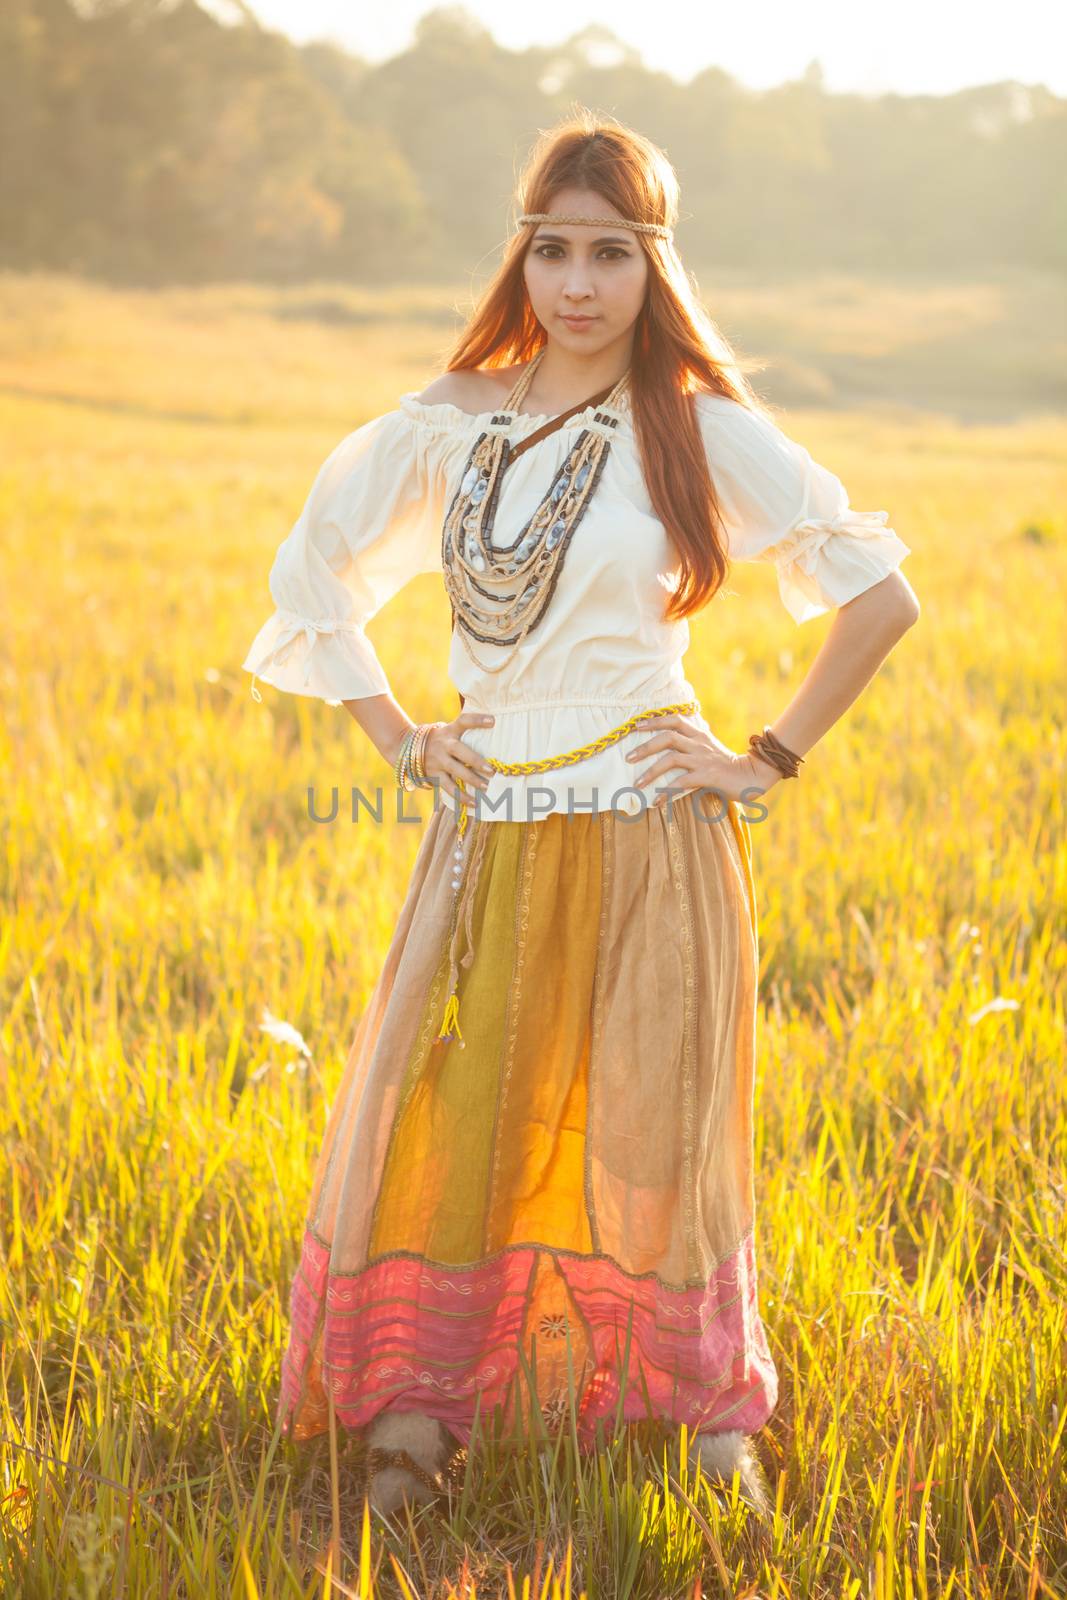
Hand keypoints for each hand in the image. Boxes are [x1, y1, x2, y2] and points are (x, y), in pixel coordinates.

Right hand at [418, 709, 496, 792]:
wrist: (410, 748)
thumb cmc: (442, 739)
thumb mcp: (450, 730)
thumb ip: (467, 731)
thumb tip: (495, 730)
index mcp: (450, 730)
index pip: (463, 721)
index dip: (477, 720)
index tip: (493, 721)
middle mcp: (443, 744)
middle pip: (459, 750)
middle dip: (475, 761)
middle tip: (492, 771)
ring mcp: (438, 760)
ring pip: (454, 770)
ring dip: (471, 780)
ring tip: (486, 787)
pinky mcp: (434, 775)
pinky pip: (448, 788)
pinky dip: (461, 797)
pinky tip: (474, 803)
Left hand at [624, 713, 783, 806]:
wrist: (752, 775)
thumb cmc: (727, 764)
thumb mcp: (709, 748)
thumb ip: (692, 744)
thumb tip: (672, 745)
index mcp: (699, 734)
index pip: (673, 720)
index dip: (654, 721)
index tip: (635, 726)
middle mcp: (699, 744)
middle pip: (667, 737)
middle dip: (645, 746)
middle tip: (628, 757)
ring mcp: (702, 759)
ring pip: (671, 759)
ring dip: (651, 771)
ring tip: (637, 784)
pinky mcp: (707, 776)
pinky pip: (682, 782)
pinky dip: (667, 792)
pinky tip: (657, 801)